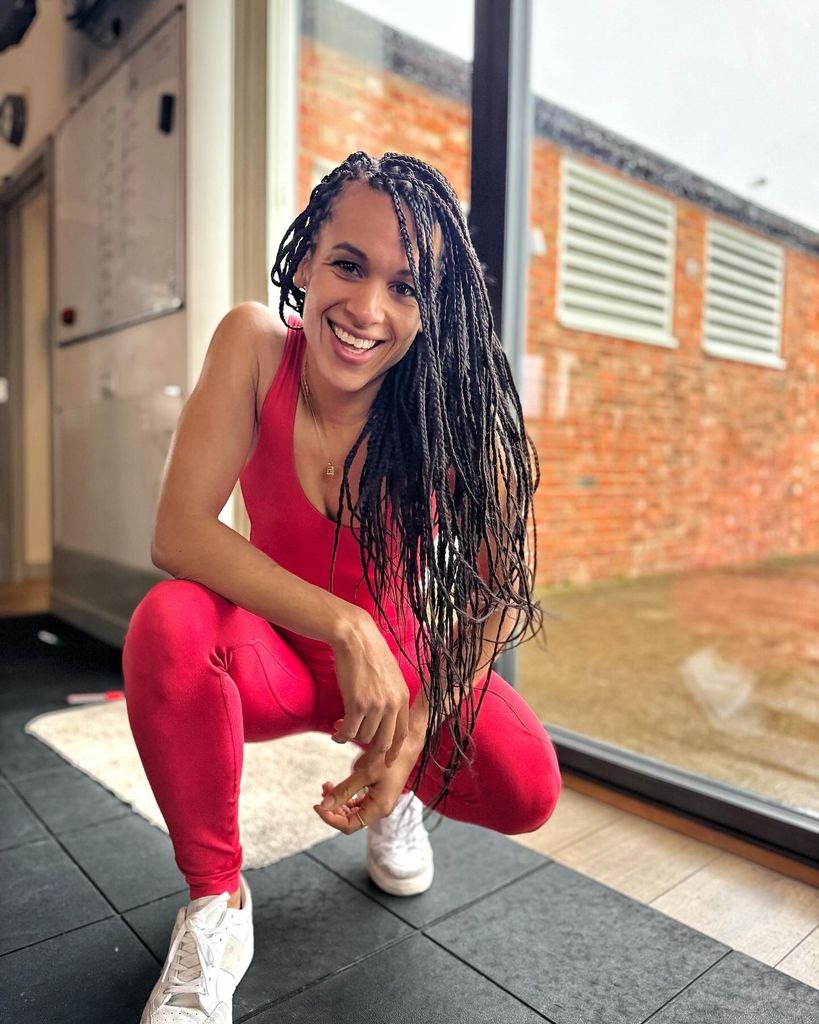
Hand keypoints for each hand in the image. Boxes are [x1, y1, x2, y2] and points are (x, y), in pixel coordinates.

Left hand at [313, 739, 422, 834]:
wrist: (406, 746)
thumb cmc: (388, 758)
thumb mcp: (364, 773)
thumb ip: (344, 790)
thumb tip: (324, 805)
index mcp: (378, 809)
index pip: (348, 825)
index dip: (330, 819)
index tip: (317, 805)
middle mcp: (379, 810)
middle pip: (349, 819)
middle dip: (333, 808)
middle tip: (322, 790)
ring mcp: (378, 803)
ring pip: (352, 811)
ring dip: (338, 801)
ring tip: (326, 785)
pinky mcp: (377, 795)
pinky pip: (357, 802)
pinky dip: (346, 796)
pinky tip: (337, 786)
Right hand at [329, 612, 410, 769]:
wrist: (354, 636)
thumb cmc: (368, 653)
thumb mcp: (389, 675)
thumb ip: (390, 697)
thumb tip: (384, 718)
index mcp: (402, 697)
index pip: (403, 733)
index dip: (394, 751)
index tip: (386, 762)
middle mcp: (392, 704)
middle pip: (385, 742)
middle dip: (372, 755)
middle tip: (360, 762)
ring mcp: (376, 705)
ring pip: (363, 737)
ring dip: (352, 738)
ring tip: (342, 731)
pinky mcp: (357, 704)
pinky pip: (349, 732)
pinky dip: (340, 736)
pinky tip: (335, 733)